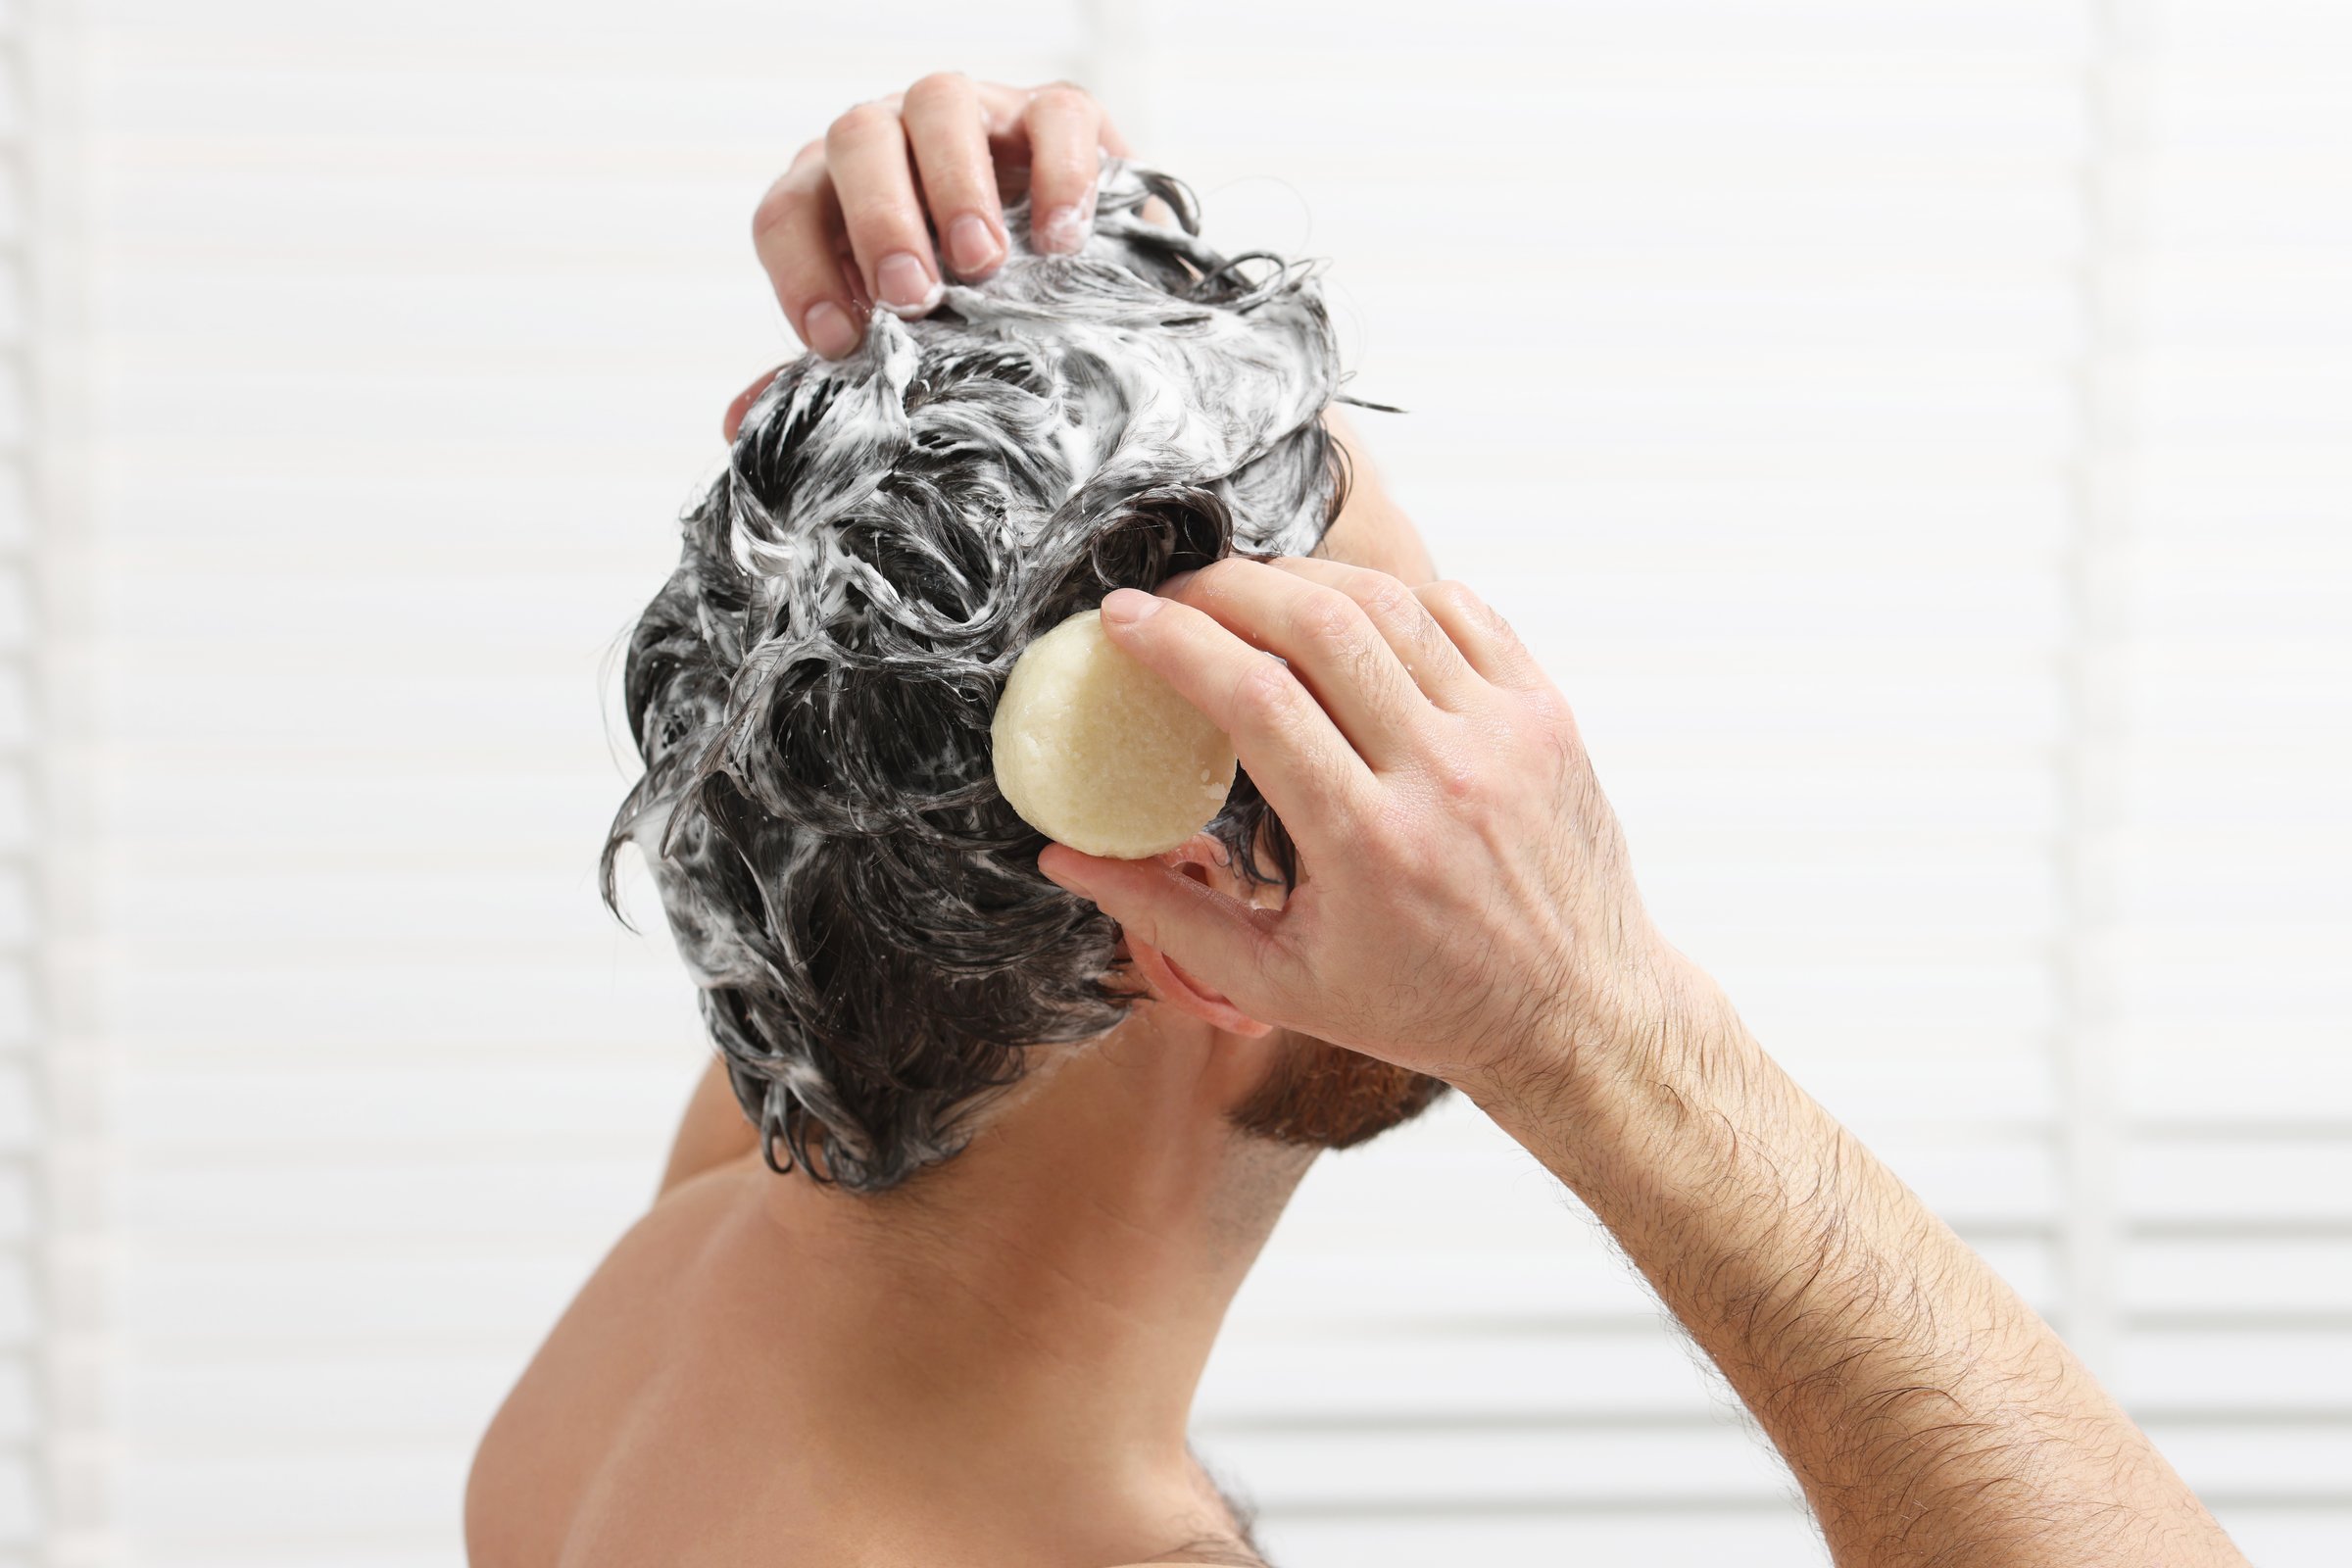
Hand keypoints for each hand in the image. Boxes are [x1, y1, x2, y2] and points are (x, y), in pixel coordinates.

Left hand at [727, 75, 1127, 433]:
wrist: (1065, 264)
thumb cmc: (959, 302)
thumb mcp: (898, 338)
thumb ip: (828, 374)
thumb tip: (743, 423)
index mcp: (835, 195)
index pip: (789, 212)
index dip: (801, 273)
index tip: (837, 342)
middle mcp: (893, 139)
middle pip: (857, 140)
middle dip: (879, 220)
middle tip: (914, 297)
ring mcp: (974, 114)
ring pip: (940, 104)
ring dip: (956, 186)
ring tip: (984, 264)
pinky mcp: (1054, 114)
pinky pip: (1053, 115)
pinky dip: (1057, 173)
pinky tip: (1061, 243)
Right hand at [1037, 558, 1701, 1102]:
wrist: (1576, 1014)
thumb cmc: (1422, 1005)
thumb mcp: (1278, 983)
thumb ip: (1165, 917)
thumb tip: (1061, 856)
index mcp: (1368, 844)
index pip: (1254, 697)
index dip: (1174, 641)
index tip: (1122, 619)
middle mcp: (1442, 775)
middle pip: (1319, 623)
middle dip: (1227, 587)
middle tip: (1178, 594)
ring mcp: (1504, 734)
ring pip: (1389, 600)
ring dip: (1302, 579)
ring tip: (1249, 594)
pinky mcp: (1545, 712)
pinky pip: (1459, 610)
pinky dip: (1390, 595)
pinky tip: (1344, 613)